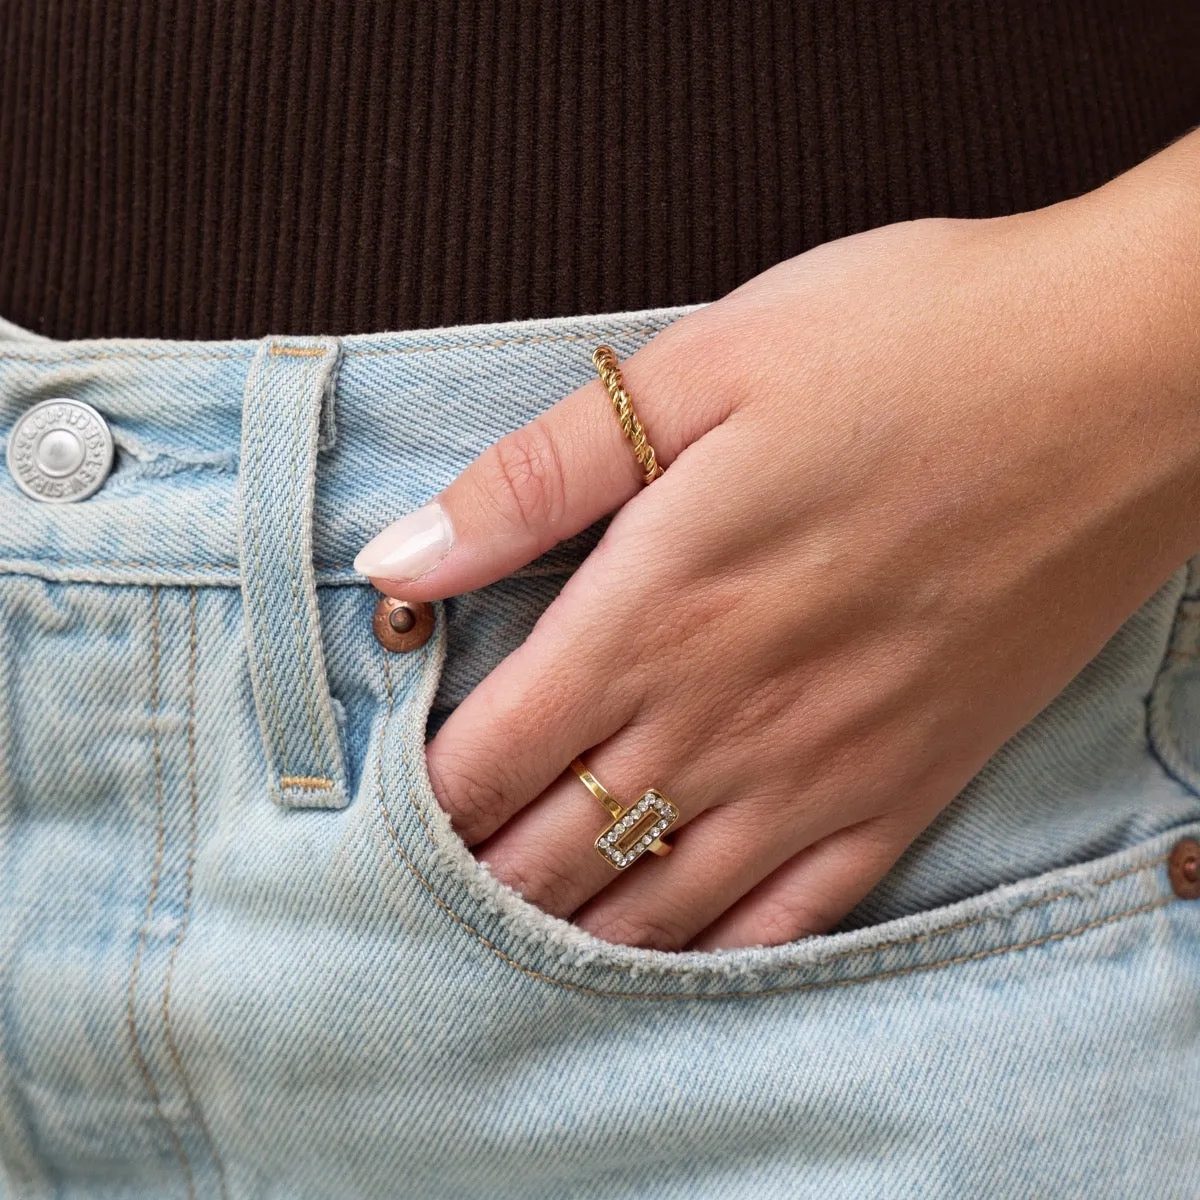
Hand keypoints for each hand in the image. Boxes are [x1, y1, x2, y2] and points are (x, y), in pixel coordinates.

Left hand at [355, 164, 1199, 949]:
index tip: (381, 809)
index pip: (492, 754)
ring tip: (511, 948)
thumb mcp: (706, 367)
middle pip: (558, 849)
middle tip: (424, 896)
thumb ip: (539, 477)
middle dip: (475, 880)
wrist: (1127, 378)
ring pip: (660, 905)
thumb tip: (401, 559)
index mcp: (659, 606)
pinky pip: (794, 916)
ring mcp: (827, 768)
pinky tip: (673, 960)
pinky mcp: (913, 783)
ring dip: (571, 932)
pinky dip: (714, 950)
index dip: (422, 795)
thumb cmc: (915, 346)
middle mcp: (730, 714)